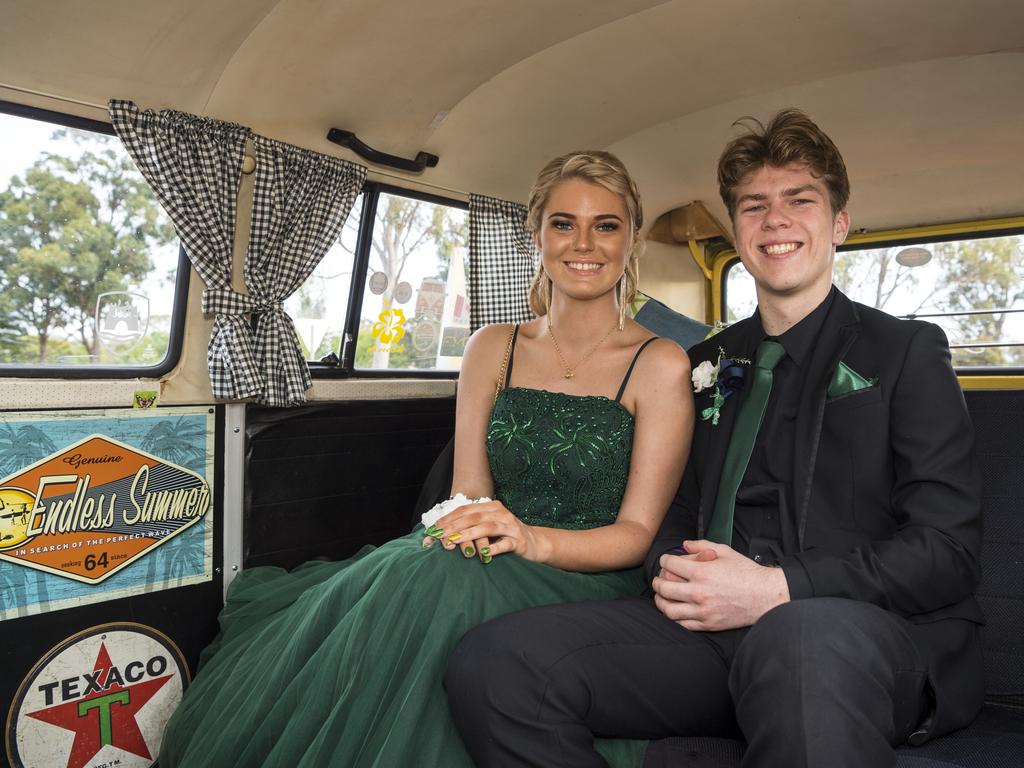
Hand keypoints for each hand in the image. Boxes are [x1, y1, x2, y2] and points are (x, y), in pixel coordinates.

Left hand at [422, 500, 544, 562]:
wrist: (535, 544)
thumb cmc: (506, 536)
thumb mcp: (489, 527)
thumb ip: (471, 526)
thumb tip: (443, 533)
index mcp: (491, 507)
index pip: (466, 510)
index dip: (449, 518)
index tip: (433, 529)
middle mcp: (500, 513)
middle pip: (474, 517)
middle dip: (454, 526)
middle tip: (438, 536)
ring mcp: (510, 526)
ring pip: (487, 527)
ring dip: (469, 535)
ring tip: (454, 541)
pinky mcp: (519, 541)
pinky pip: (505, 544)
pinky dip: (494, 549)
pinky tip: (484, 554)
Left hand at [651, 540, 789, 630]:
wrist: (765, 595)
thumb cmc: (746, 572)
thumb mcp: (724, 551)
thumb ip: (701, 545)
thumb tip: (684, 545)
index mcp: (702, 572)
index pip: (669, 565)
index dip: (664, 561)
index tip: (665, 562)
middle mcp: (699, 592)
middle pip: (664, 587)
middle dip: (657, 581)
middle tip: (658, 580)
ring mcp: (702, 610)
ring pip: (669, 609)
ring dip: (660, 601)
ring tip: (661, 596)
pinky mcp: (708, 624)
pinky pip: (682, 624)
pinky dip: (673, 617)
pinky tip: (674, 610)